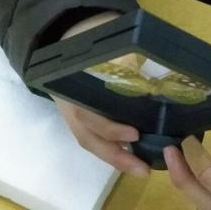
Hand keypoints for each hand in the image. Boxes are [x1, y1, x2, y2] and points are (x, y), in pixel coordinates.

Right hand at [52, 11, 150, 177]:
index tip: (135, 134)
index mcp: (75, 88)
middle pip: (90, 138)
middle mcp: (71, 107)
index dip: (111, 128)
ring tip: (141, 169)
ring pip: (91, 144)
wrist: (60, 46)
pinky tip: (131, 158)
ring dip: (116, 159)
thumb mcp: (103, 42)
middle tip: (143, 168)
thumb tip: (150, 60)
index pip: (90, 116)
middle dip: (116, 156)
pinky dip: (111, 152)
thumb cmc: (89, 42)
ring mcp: (72, 117)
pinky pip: (93, 140)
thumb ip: (121, 53)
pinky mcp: (78, 122)